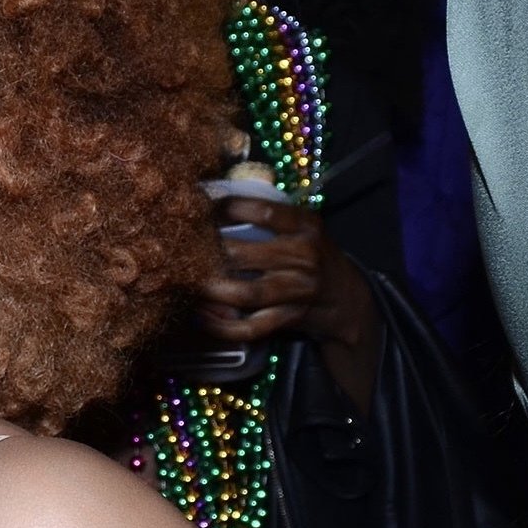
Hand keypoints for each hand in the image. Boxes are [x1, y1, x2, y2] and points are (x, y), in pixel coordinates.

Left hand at [201, 197, 379, 409]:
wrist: (346, 298)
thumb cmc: (311, 255)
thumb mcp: (301, 227)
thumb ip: (268, 216)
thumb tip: (212, 200)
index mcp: (304, 226)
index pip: (262, 211)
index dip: (226, 208)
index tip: (199, 207)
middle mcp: (303, 256)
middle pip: (243, 255)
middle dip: (207, 255)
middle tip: (181, 253)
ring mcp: (298, 289)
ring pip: (246, 293)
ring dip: (211, 291)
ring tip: (189, 285)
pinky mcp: (291, 317)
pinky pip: (251, 326)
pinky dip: (223, 325)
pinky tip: (202, 316)